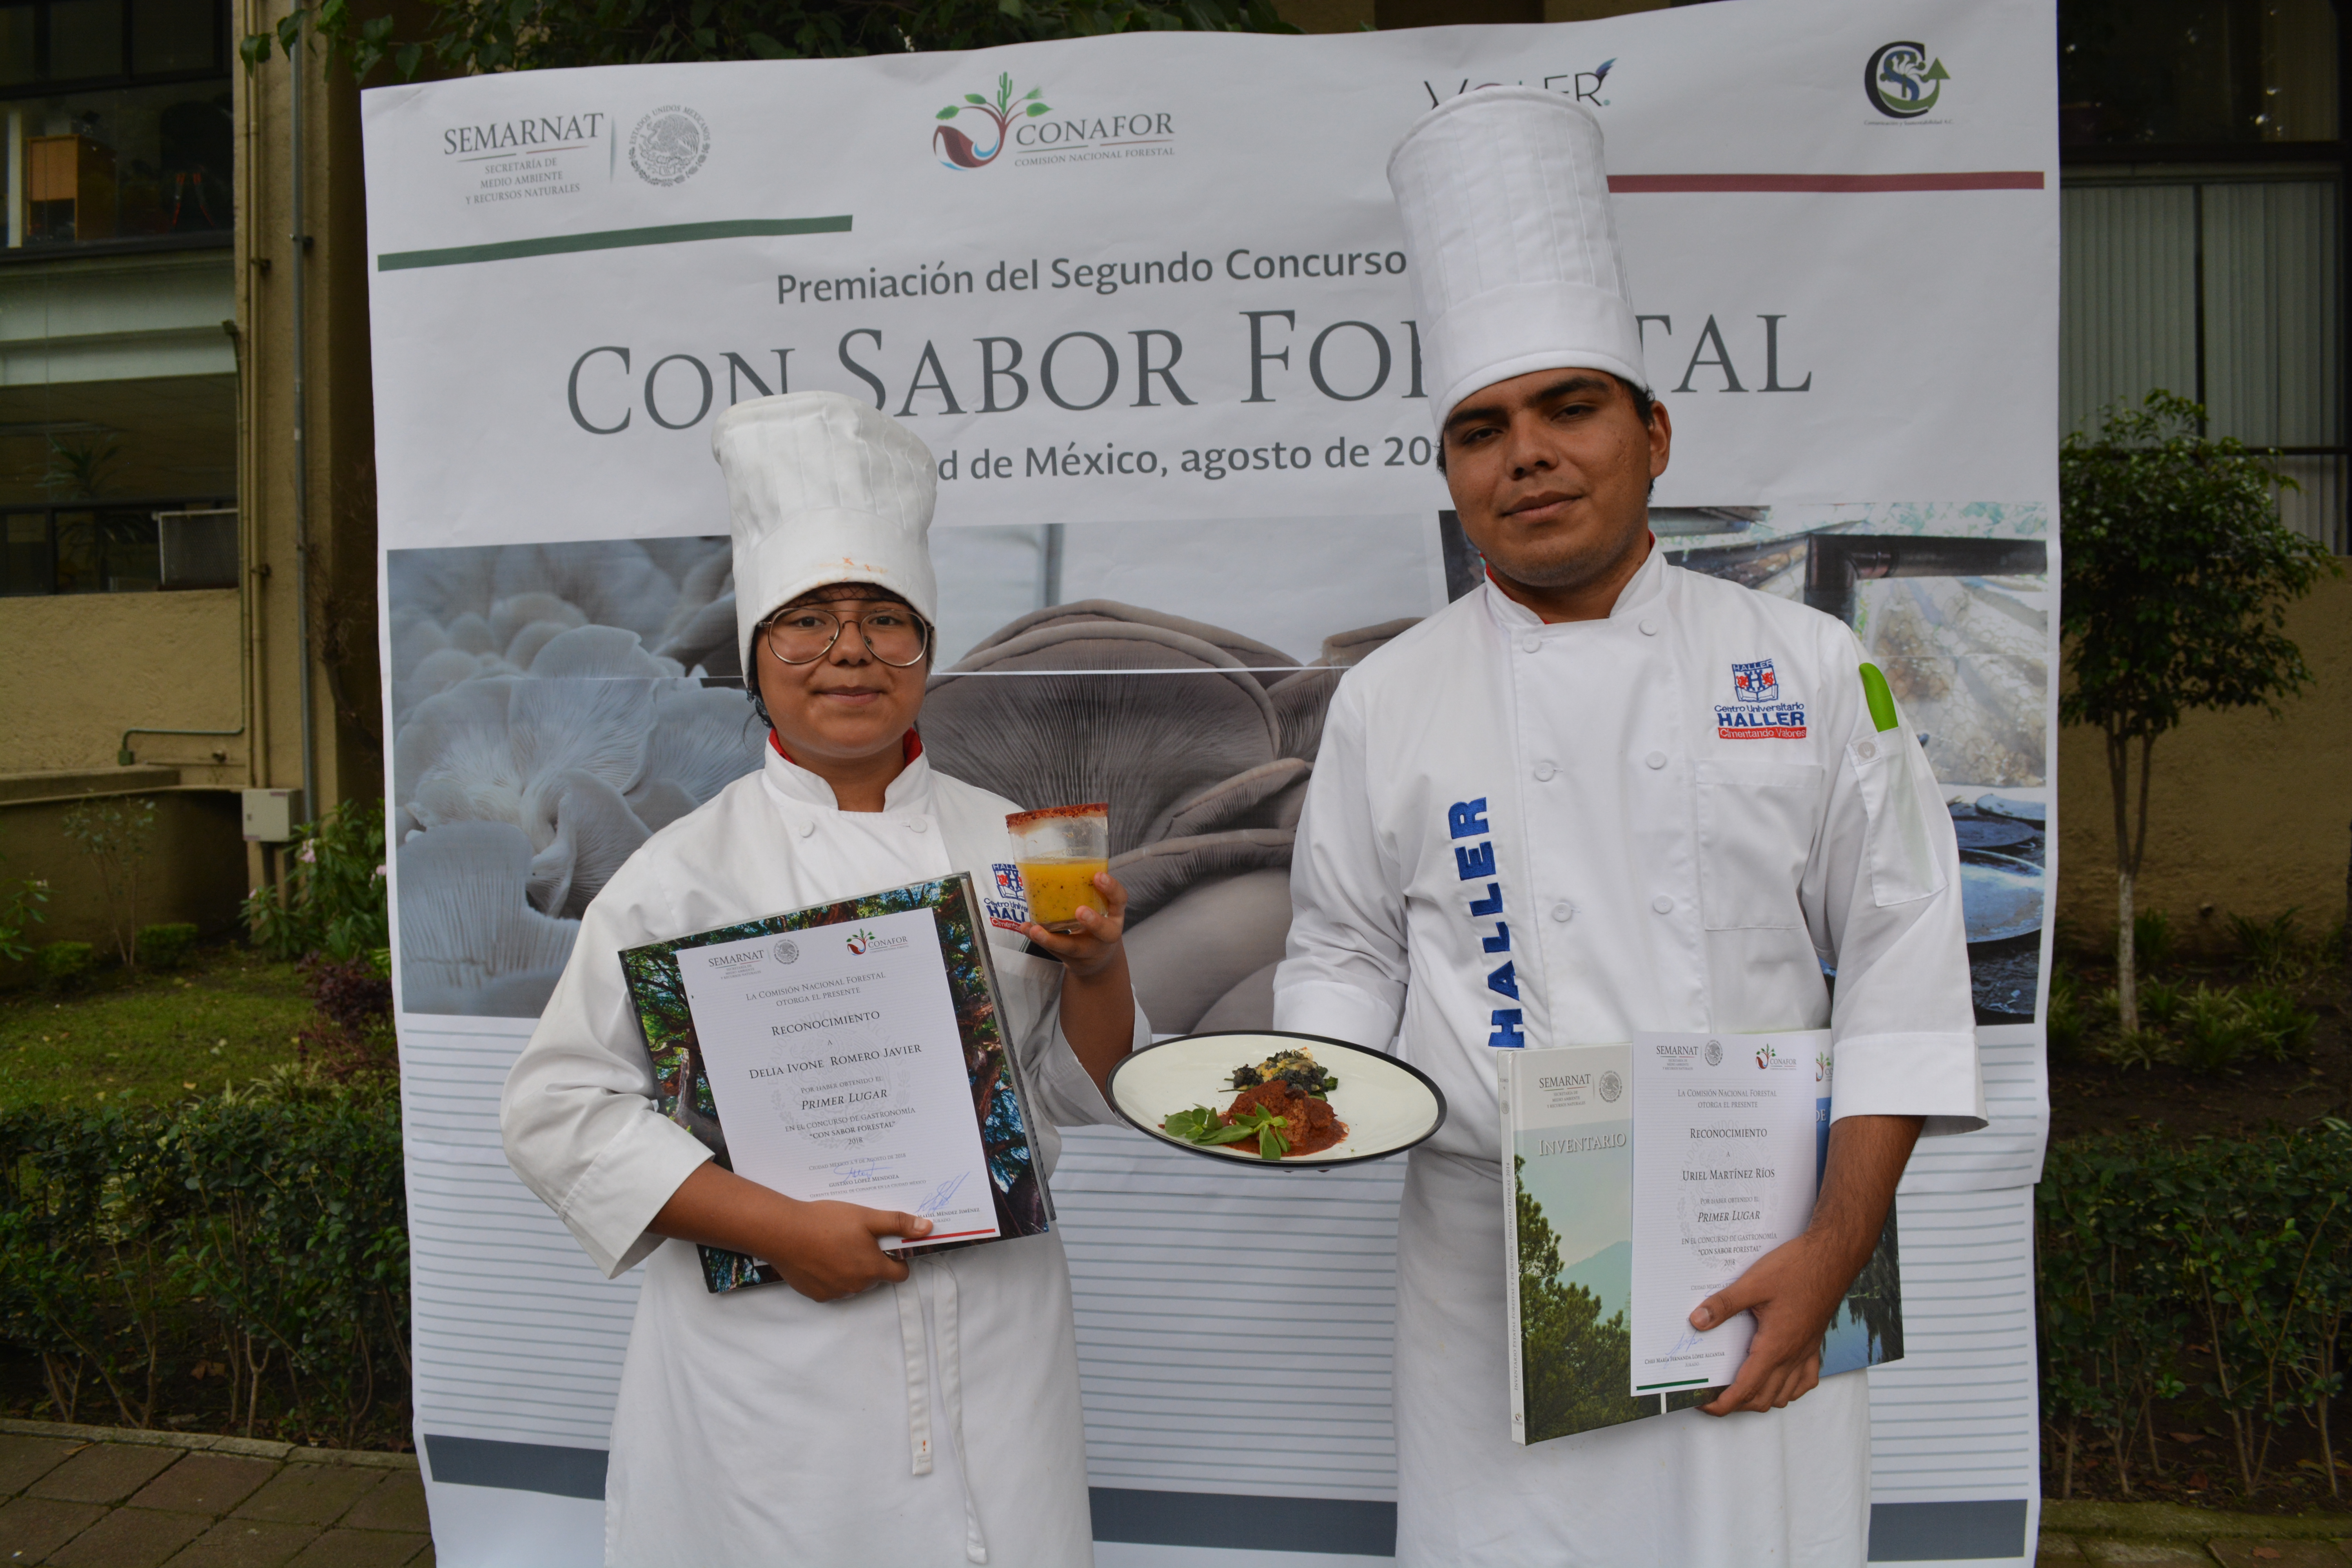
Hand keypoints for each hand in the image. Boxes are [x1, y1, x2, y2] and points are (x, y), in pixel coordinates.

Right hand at [766, 1199, 933, 1302]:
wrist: (784, 1233)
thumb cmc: (826, 1223)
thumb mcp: (867, 1217)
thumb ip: (898, 1223)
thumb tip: (927, 1228)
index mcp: (873, 1269)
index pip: (900, 1274)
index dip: (898, 1260)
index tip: (888, 1245)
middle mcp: (857, 1286)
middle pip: (876, 1277)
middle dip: (871, 1261)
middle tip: (856, 1238)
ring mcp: (836, 1293)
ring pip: (854, 1283)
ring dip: (851, 1268)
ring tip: (835, 1245)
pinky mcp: (816, 1295)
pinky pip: (832, 1287)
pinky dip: (831, 1275)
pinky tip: (820, 1256)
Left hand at [1019, 871, 1127, 978]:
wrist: (1097, 959)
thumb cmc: (1097, 923)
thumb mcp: (1101, 907)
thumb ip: (1086, 890)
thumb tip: (1054, 867)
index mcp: (1115, 916)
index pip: (1120, 900)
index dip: (1111, 888)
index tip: (1098, 876)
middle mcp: (1105, 935)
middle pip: (1104, 932)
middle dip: (1093, 922)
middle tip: (1080, 911)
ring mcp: (1088, 950)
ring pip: (1071, 947)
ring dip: (1051, 939)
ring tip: (1035, 929)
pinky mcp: (1070, 958)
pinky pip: (1053, 950)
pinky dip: (1038, 940)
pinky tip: (1026, 929)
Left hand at [1688, 1230, 1845, 1415]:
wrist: (1832, 1258)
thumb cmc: (1796, 1269)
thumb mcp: (1752, 1283)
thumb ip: (1723, 1305)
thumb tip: (1697, 1321)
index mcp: (1775, 1347)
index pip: (1746, 1389)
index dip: (1724, 1404)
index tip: (1705, 1406)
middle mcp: (1792, 1356)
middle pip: (1763, 1398)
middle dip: (1737, 1404)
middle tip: (1714, 1395)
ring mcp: (1806, 1352)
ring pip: (1784, 1394)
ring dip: (1761, 1399)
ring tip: (1739, 1390)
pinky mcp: (1815, 1344)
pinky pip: (1806, 1381)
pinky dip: (1790, 1389)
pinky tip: (1778, 1380)